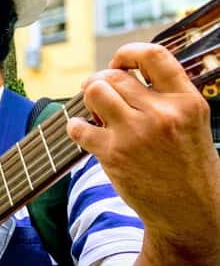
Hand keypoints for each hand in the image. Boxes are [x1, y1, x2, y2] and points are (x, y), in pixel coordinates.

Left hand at [67, 43, 219, 246]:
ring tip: (94, 111)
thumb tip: (123, 72)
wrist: (191, 212)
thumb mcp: (192, 123)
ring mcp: (136, 134)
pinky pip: (78, 127)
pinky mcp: (114, 155)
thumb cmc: (188, 164)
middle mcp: (162, 114)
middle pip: (113, 76)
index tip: (118, 64)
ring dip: (88, 98)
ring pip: (94, 92)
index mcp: (187, 101)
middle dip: (100, 81)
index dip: (127, 53)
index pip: (153, 56)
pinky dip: (74, 127)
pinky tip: (83, 132)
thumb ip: (166, 97)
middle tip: (99, 94)